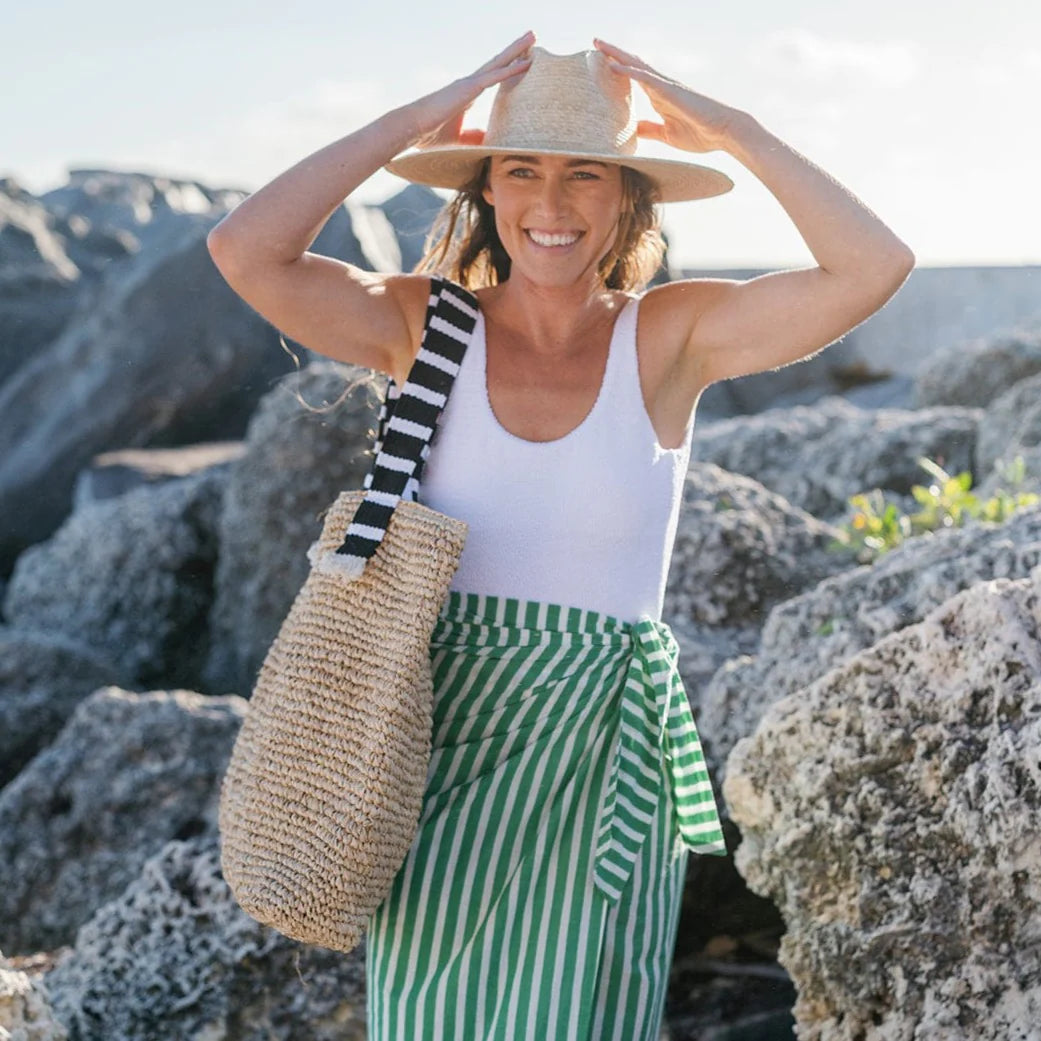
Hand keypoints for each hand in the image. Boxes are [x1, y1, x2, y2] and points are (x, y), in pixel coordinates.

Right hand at [405, 32, 534, 149]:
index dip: (508, 68)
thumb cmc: (430, 136)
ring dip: (517, 50)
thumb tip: (487, 141)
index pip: (492, 77)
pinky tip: (525, 62)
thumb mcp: (459, 140)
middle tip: (533, 38)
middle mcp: (470, 84)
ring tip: (533, 37)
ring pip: (499, 63)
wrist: (412, 129)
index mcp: (468, 94)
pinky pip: (495, 76)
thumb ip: (473, 137)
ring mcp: (469, 84)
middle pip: (498, 64)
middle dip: (516, 51)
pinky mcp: (469, 88)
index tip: (523, 60)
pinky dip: (511, 69)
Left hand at [593, 38, 744, 153]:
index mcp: (659, 96)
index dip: (618, 70)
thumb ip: (650, 129)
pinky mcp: (669, 90)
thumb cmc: (700, 134)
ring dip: (616, 54)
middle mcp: (660, 86)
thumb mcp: (667, 135)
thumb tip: (632, 130)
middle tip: (595, 44)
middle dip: (613, 54)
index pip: (634, 79)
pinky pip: (644, 77)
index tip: (601, 64)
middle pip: (632, 65)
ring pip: (635, 65)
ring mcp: (664, 86)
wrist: (724, 132)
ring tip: (598, 44)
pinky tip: (612, 64)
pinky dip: (627, 70)